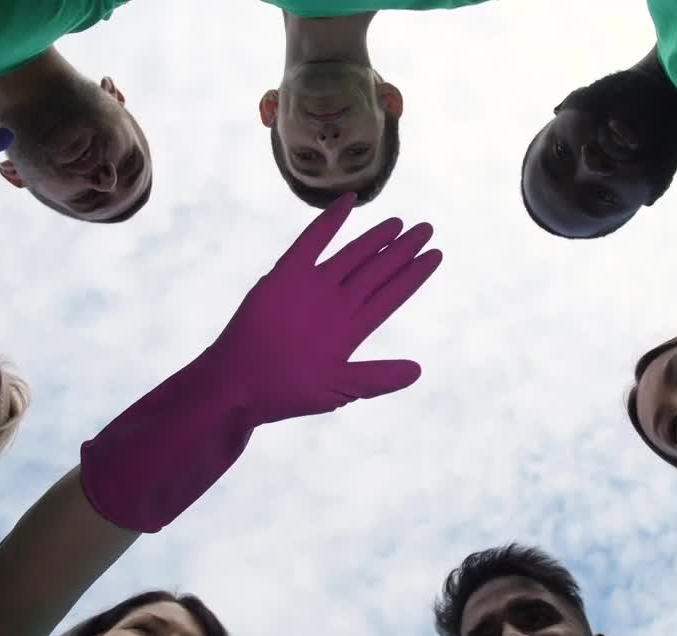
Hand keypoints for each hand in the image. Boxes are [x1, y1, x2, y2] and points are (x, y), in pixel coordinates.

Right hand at [79, 193, 442, 531]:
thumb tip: (417, 371)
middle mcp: (336, 303)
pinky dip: (330, 222)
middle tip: (428, 230)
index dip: (414, 275)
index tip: (435, 255)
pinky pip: (312, 241)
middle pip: (377, 271)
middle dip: (403, 251)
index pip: (391, 294)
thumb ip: (378, 378)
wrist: (240, 385)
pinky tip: (349, 203)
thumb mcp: (341, 388)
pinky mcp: (286, 275)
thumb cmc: (287, 392)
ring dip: (376, 238)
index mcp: (352, 328)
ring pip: (352, 255)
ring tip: (401, 223)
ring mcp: (313, 287)